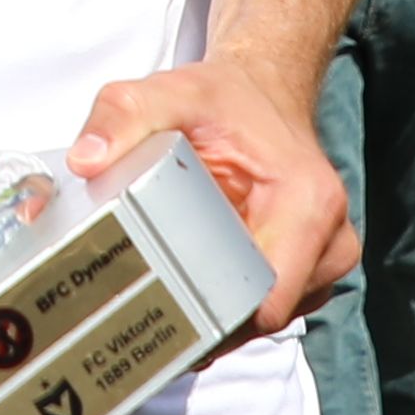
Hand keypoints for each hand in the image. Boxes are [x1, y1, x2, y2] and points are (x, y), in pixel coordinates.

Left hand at [70, 61, 356, 341]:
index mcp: (309, 203)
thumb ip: (124, 115)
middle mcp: (328, 240)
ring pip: (261, 322)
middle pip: (261, 318)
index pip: (267, 300)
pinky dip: (228, 306)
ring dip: (217, 315)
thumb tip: (86, 160)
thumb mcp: (169, 93)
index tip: (160, 314)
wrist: (263, 97)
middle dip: (205, 320)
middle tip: (148, 304)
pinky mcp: (309, 275)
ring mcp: (322, 263)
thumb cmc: (224, 101)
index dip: (213, 319)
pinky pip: (264, 311)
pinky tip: (194, 284)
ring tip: (169, 288)